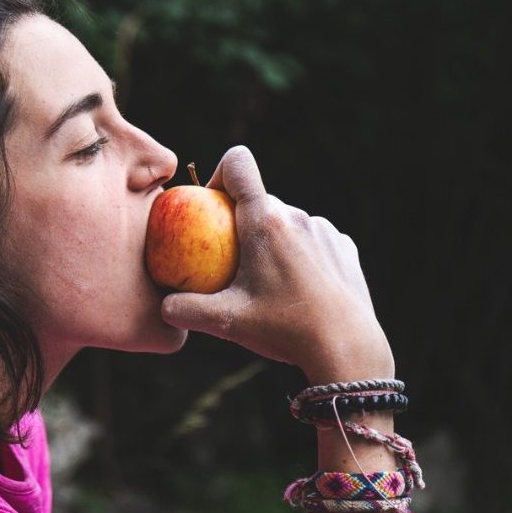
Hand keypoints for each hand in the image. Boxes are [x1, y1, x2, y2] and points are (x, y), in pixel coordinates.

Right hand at [160, 146, 393, 383]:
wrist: (347, 349)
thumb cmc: (284, 330)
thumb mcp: (227, 323)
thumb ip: (186, 310)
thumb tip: (164, 306)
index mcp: (264, 221)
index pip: (238, 163)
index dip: (218, 174)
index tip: (212, 210)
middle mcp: (297, 215)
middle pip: (259, 200)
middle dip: (241, 225)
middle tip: (236, 267)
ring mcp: (325, 229)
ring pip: (287, 222)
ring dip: (273, 242)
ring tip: (272, 285)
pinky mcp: (345, 247)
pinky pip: (312, 239)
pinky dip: (300, 255)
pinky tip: (300, 289)